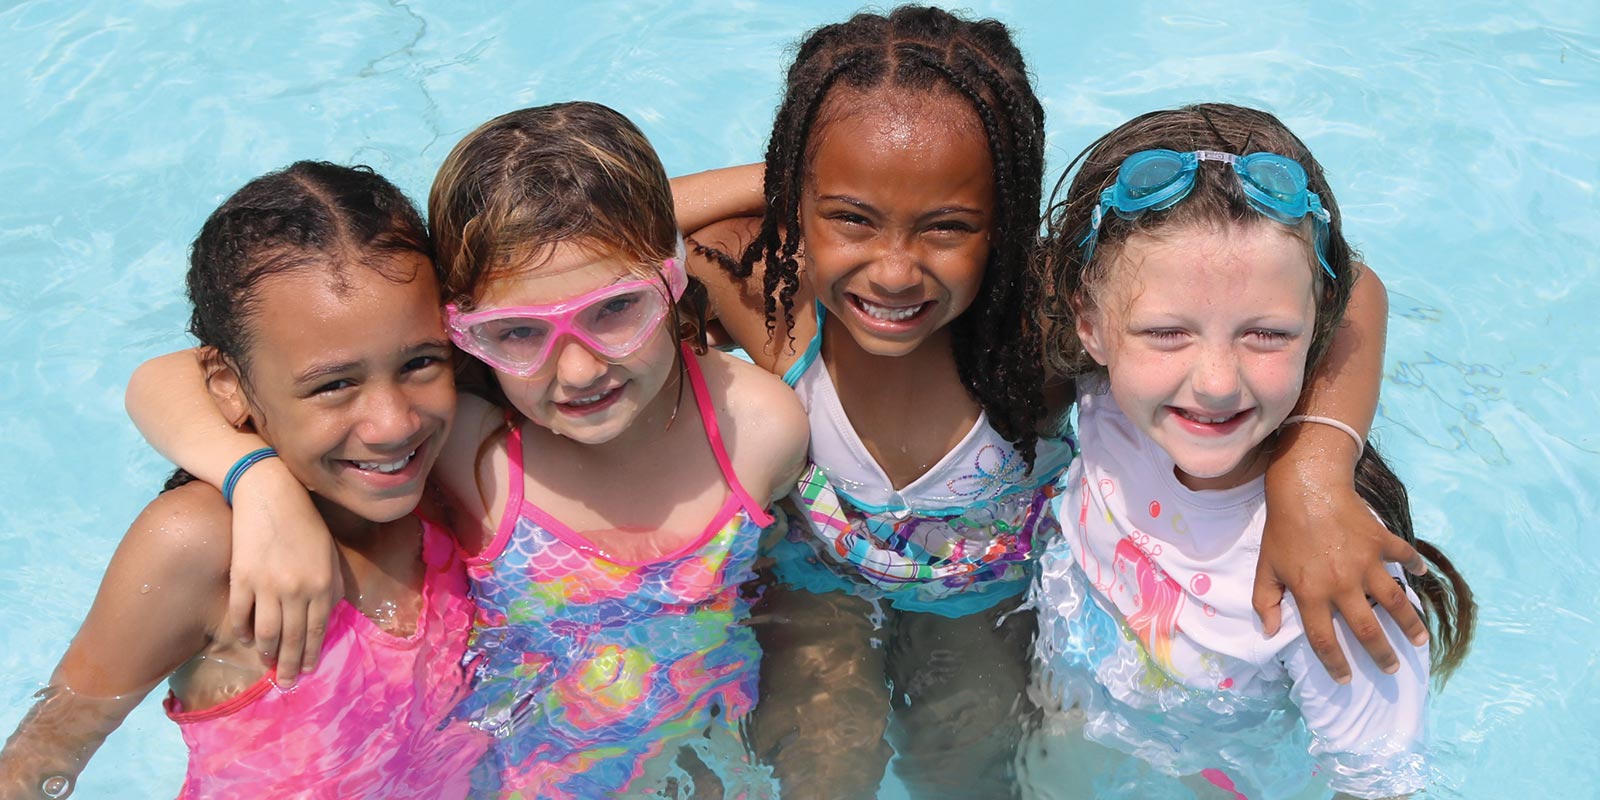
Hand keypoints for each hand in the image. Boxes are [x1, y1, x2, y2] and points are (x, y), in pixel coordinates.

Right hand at [227, 460, 340, 686]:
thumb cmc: (305, 523)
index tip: (308, 670)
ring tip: (268, 663)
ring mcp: (267, 585)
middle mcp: (296, 589)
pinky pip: (241, 614)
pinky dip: (242, 631)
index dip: (312, 653)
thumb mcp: (328, 553)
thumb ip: (331, 585)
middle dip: (290, 664)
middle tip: (287, 683)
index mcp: (322, 584)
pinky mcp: (242, 578)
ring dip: (267, 652)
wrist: (270, 495)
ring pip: (266, 632)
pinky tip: (246, 640)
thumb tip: (326, 616)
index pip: (317, 630)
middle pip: (293, 637)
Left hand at [1254, 474, 1428, 683]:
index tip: (1346, 679)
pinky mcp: (1381, 542)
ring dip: (1410, 624)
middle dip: (1381, 654)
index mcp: (1312, 593)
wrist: (1306, 488)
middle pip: (1367, 630)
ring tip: (1419, 641)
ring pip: (1395, 602)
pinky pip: (1404, 557)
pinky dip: (1414, 566)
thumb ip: (1265, 601)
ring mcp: (1366, 563)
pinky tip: (1421, 576)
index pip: (1324, 640)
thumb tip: (1269, 632)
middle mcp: (1342, 584)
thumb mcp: (1266, 567)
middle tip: (1391, 668)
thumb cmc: (1282, 529)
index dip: (1335, 664)